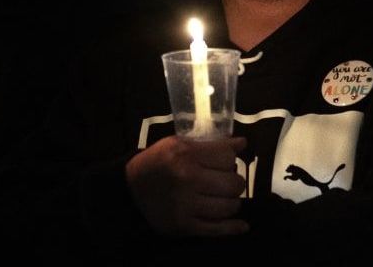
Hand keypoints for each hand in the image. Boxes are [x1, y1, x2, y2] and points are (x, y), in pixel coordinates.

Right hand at [126, 135, 248, 236]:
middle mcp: (187, 179)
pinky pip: (216, 229)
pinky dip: (232, 228)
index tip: (225, 162)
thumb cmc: (158, 162)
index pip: (227, 157)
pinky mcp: (183, 226)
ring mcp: (185, 205)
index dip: (230, 158)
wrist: (130, 188)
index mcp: (186, 155)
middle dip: (235, 182)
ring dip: (232, 202)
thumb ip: (212, 144)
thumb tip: (243, 143)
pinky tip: (241, 226)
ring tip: (225, 198)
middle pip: (233, 183)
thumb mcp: (180, 143)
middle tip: (226, 182)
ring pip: (229, 206)